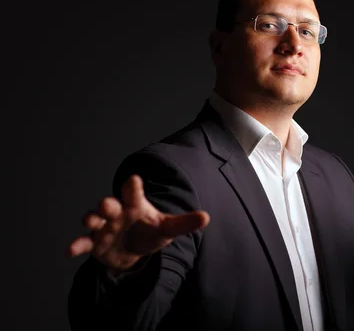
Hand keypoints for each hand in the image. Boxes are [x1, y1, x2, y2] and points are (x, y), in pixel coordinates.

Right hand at [67, 174, 210, 269]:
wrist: (135, 250)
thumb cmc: (150, 232)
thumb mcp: (167, 228)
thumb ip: (184, 223)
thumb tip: (206, 218)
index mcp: (135, 205)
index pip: (133, 193)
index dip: (132, 187)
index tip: (133, 180)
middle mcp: (117, 213)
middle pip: (111, 204)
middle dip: (107, 203)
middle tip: (107, 203)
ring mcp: (104, 227)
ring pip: (95, 219)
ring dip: (91, 218)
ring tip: (89, 220)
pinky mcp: (95, 243)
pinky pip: (85, 242)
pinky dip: (77, 245)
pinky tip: (70, 250)